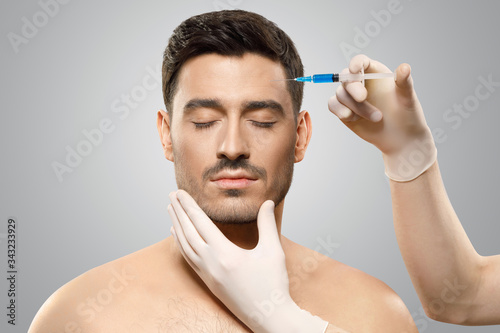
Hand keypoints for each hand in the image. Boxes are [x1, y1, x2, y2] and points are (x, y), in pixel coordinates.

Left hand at [167, 190, 328, 332]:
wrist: (269, 317)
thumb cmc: (273, 286)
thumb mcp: (273, 251)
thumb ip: (267, 224)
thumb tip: (268, 203)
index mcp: (225, 254)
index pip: (201, 223)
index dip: (189, 206)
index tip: (180, 193)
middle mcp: (211, 264)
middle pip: (188, 232)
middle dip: (179, 212)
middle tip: (172, 195)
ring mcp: (208, 274)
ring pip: (185, 246)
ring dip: (177, 226)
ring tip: (171, 211)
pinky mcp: (208, 282)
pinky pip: (188, 259)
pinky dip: (180, 245)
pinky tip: (178, 237)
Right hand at [327, 54, 436, 181]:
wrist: (400, 138)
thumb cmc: (406, 115)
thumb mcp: (408, 98)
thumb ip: (404, 82)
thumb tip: (404, 67)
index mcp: (375, 73)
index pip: (361, 61)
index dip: (355, 63)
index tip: (355, 70)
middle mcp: (361, 82)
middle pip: (346, 77)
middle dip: (353, 87)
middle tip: (363, 98)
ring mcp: (350, 97)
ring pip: (341, 94)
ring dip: (356, 107)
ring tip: (376, 118)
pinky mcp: (344, 110)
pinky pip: (333, 105)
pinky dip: (341, 111)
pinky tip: (354, 118)